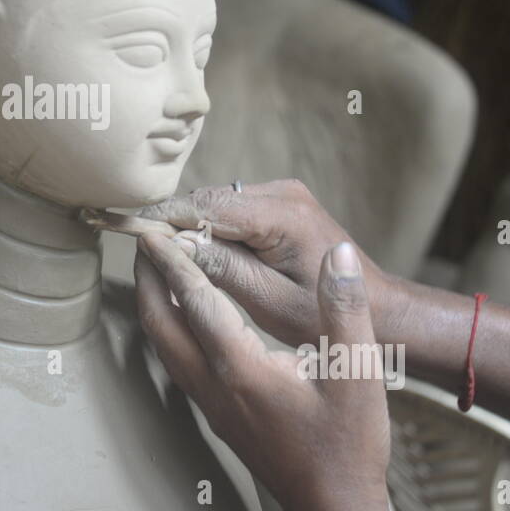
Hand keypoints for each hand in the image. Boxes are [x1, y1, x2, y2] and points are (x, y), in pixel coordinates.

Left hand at [135, 235, 393, 510]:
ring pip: (163, 344)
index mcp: (243, 370)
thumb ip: (346, 309)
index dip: (175, 262)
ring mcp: (210, 403)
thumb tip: (338, 255)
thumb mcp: (358, 372)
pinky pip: (177, 360)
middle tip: (146, 240)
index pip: (197, 303)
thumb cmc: (349, 444)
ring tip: (157, 268)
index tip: (156, 230)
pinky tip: (184, 314)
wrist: (335, 505)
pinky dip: (170, 326)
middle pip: (160, 323)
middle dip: (148, 279)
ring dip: (155, 303)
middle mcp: (215, 386)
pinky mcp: (216, 413)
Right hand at [138, 180, 398, 348]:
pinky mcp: (282, 203)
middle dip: (175, 225)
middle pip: (209, 200)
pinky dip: (213, 230)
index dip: (165, 219)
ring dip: (194, 228)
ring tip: (166, 260)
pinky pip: (233, 211)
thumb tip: (175, 246)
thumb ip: (223, 269)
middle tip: (142, 255)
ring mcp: (284, 194)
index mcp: (282, 216)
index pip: (207, 205)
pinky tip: (201, 258)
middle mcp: (283, 193)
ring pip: (217, 204)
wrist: (379, 309)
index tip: (130, 233)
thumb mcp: (271, 302)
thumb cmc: (330, 317)